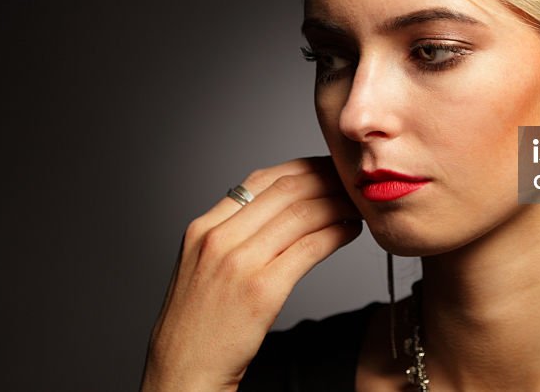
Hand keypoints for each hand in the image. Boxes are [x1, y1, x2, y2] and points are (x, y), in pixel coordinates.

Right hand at [140, 157, 362, 391]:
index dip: (301, 168)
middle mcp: (218, 238)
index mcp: (203, 228)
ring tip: (356, 206)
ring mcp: (239, 263)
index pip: (260, 180)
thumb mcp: (203, 265)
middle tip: (349, 182)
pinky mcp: (262, 290)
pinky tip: (350, 231)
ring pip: (302, 214)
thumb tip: (279, 210)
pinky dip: (337, 233)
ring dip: (337, 204)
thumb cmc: (200, 324)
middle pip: (285, 190)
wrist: (184, 372)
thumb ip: (233, 234)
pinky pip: (310, 247)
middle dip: (325, 180)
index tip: (325, 168)